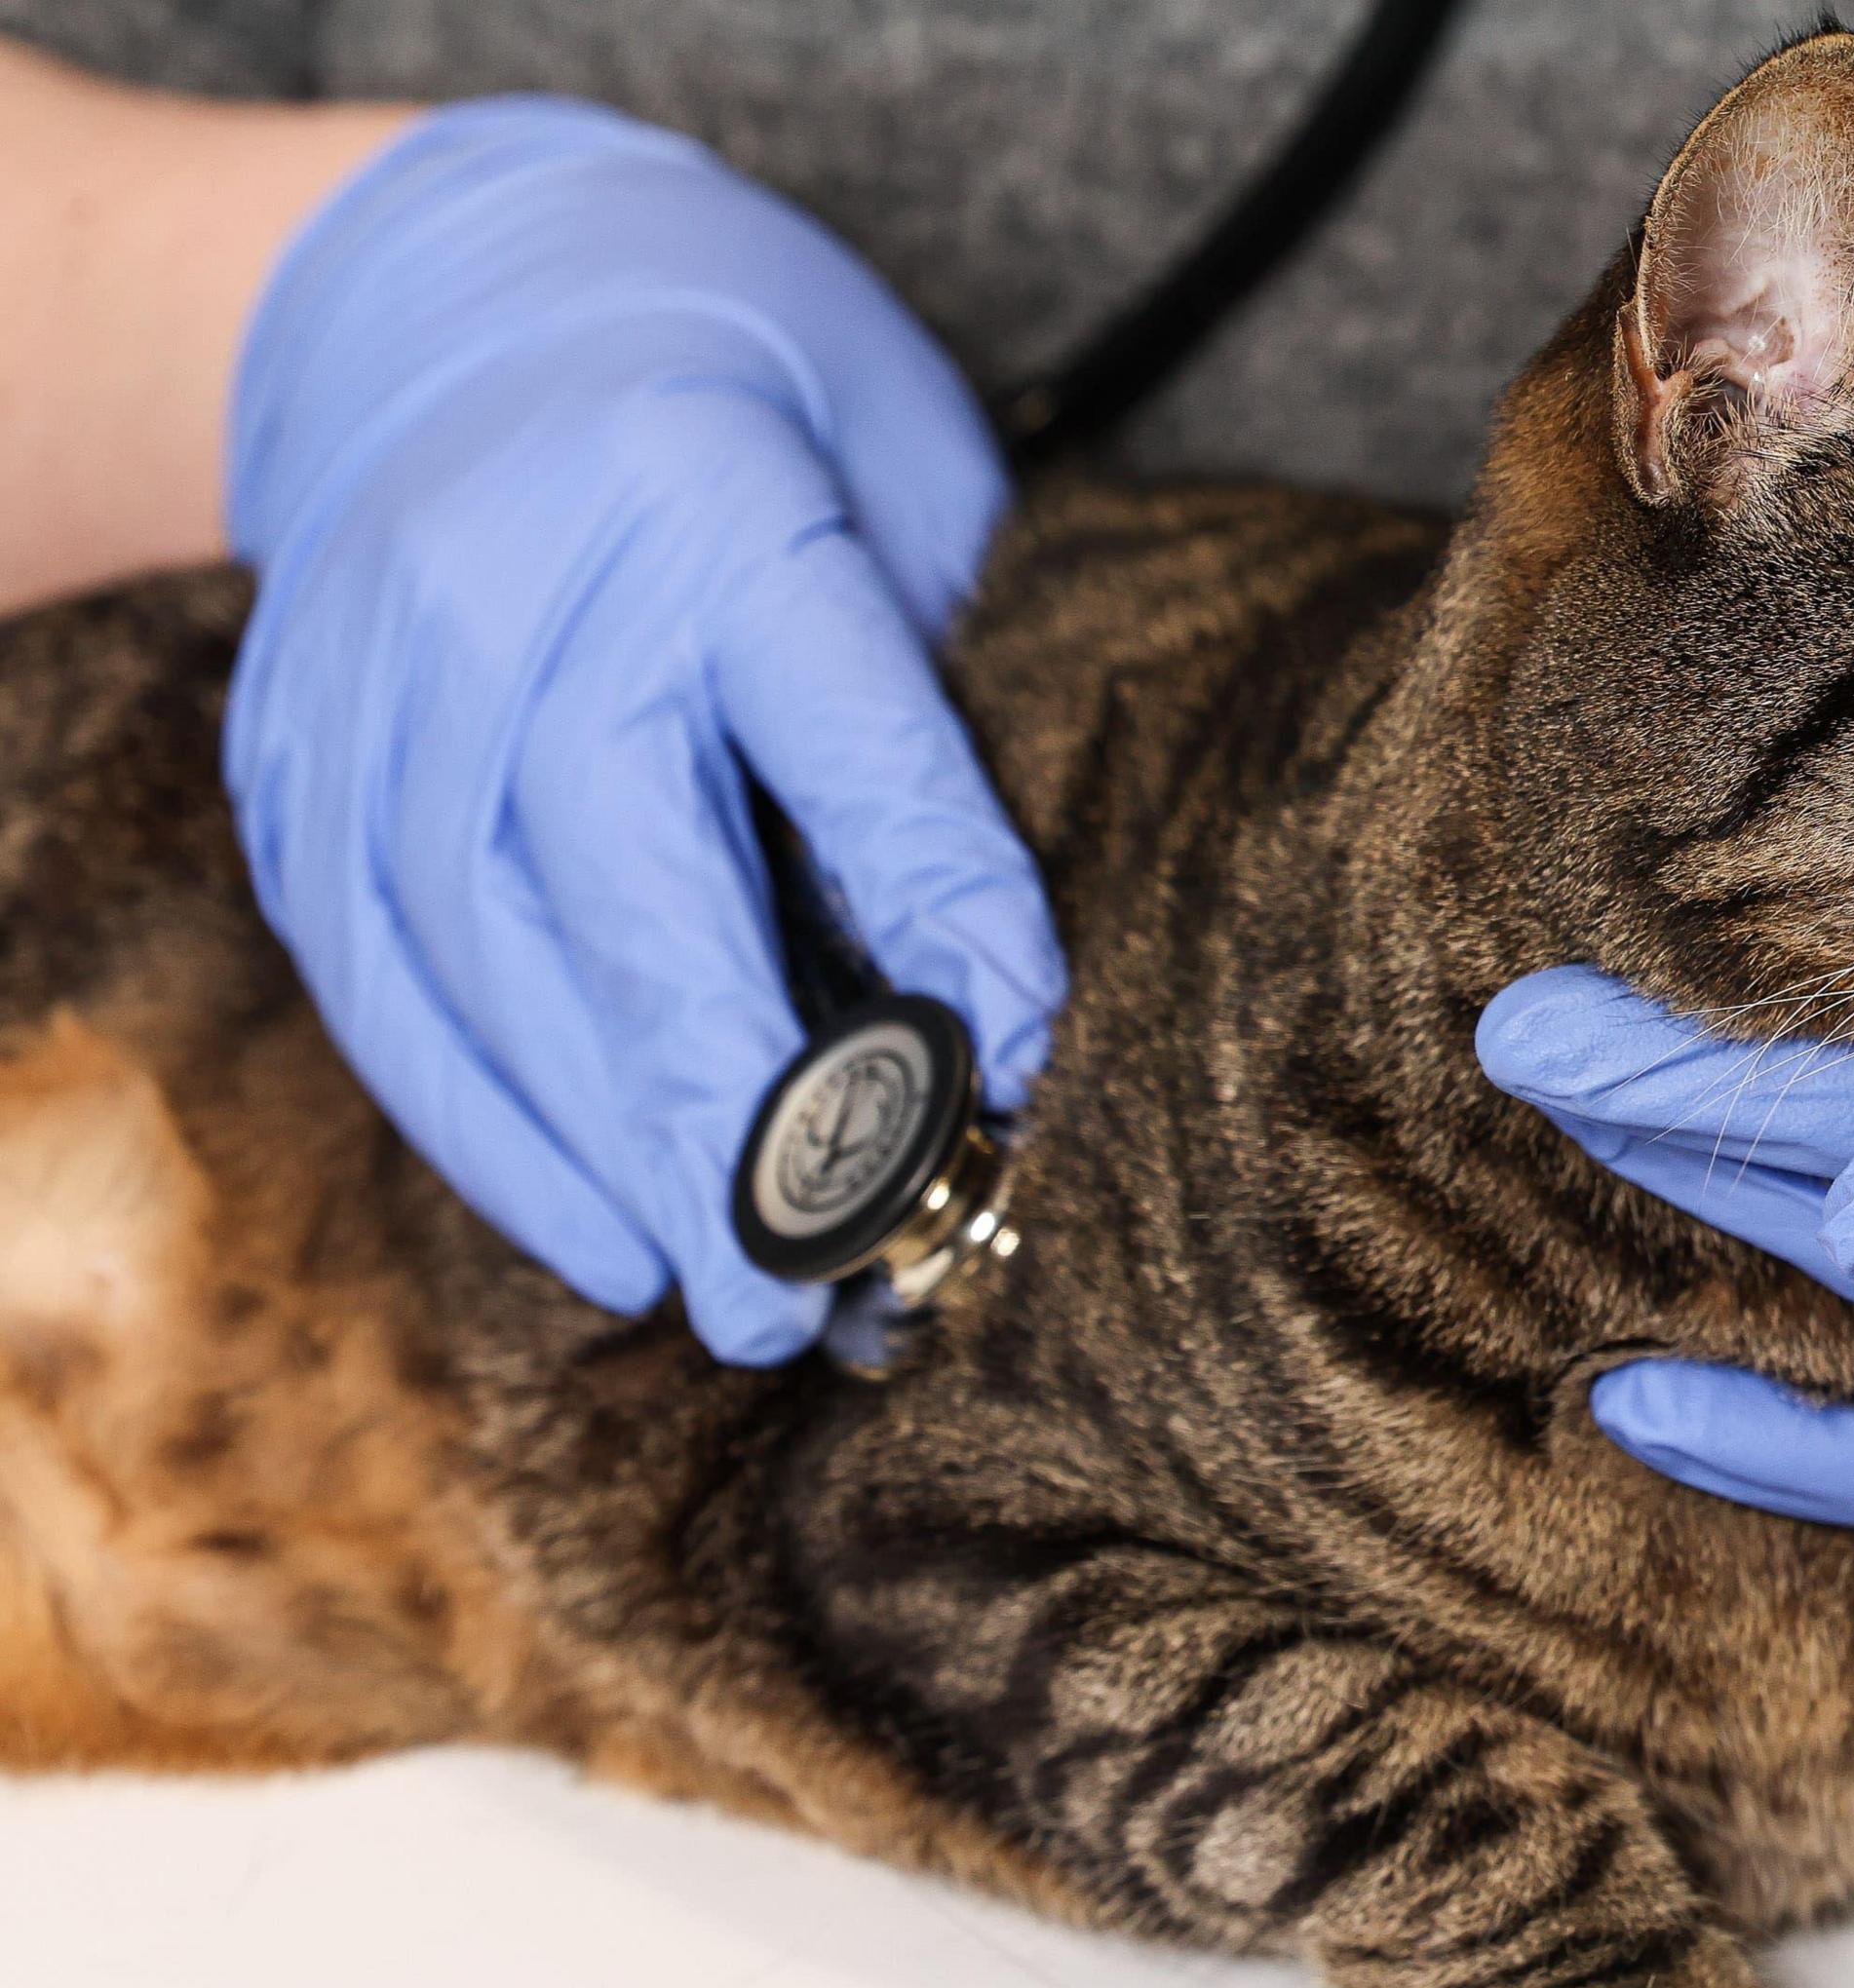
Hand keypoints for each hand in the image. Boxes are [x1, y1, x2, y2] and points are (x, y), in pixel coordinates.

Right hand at [224, 98, 1061, 1362]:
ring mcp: (373, 682)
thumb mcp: (892, 462)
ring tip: (725, 1296)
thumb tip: (992, 956)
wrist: (433, 282)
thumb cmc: (733, 381)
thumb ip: (933, 680)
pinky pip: (379, 977)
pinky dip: (485, 1124)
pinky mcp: (292, 758)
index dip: (940, 915)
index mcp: (701, 495)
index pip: (842, 741)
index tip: (1015, 1068)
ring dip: (606, 1159)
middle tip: (822, 1290)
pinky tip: (594, 1226)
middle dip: (735, 1116)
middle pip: (628, 888)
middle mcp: (510, 592)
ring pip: (482, 965)